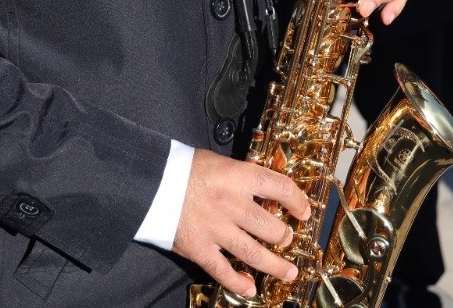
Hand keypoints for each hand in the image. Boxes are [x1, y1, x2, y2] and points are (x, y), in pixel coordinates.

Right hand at [172, 150, 310, 298]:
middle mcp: (232, 205)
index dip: (298, 201)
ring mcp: (216, 229)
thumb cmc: (182, 168)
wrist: (148, 181)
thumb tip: (263, 190)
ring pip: (254, 254)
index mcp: (239, 178)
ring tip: (288, 272)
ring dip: (275, 265)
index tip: (304, 211)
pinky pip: (224, 272)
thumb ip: (242, 178)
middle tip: (287, 240)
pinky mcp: (199, 248)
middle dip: (284, 237)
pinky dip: (239, 283)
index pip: (281, 188)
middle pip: (271, 227)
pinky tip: (250, 289)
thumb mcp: (219, 162)